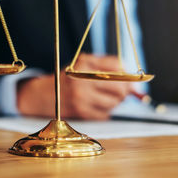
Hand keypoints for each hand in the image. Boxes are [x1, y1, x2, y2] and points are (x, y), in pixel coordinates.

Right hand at [17, 53, 133, 118]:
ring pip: (114, 103)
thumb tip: (134, 83)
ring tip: (105, 97)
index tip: (130, 81)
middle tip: (121, 91)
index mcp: (85, 63)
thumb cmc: (70, 77)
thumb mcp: (85, 63)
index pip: (118, 68)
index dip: (128, 76)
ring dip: (115, 102)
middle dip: (125, 91)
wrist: (43, 94)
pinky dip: (105, 111)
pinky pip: (105, 114)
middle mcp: (83, 79)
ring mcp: (82, 97)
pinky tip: (95, 105)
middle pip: (120, 88)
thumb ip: (110, 66)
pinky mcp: (81, 112)